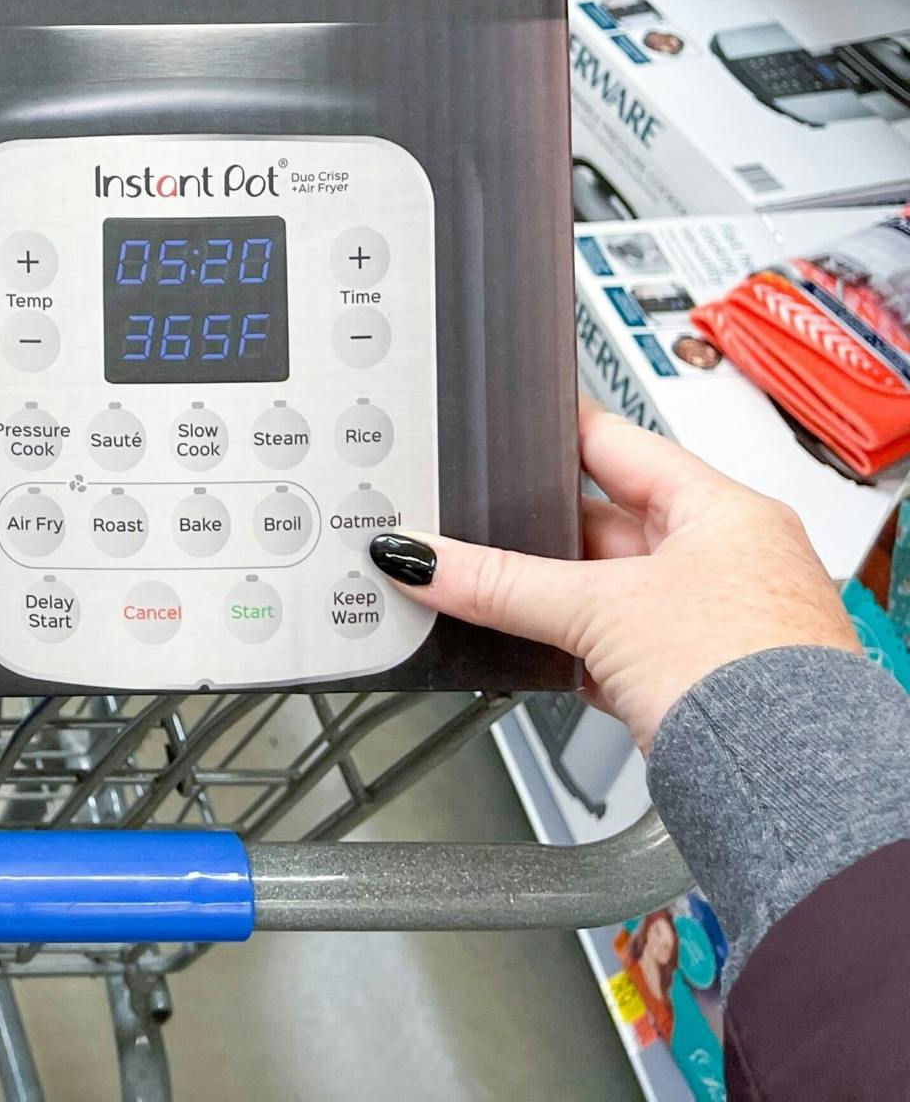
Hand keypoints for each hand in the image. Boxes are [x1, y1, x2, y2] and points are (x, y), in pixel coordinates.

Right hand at [368, 400, 860, 748]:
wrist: (786, 784)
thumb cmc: (746, 673)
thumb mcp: (598, 608)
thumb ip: (500, 581)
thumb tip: (420, 558)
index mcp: (723, 509)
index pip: (617, 443)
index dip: (552, 432)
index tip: (500, 423)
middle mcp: (725, 558)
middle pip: (600, 524)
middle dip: (535, 533)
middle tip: (467, 523)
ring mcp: (708, 620)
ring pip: (602, 590)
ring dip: (548, 598)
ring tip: (485, 590)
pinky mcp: (688, 677)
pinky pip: (609, 646)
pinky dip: (568, 650)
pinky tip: (529, 652)